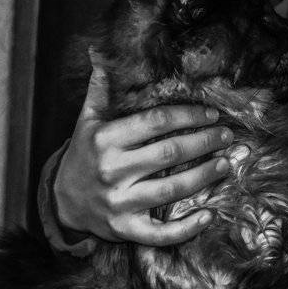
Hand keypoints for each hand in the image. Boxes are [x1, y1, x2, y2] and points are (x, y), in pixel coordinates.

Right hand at [53, 51, 232, 245]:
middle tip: (226, 136)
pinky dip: (186, 228)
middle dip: (203, 142)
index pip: (154, 122)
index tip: (210, 114)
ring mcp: (119, 202)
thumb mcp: (86, 122)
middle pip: (169, 153)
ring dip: (204, 176)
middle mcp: (112, 170)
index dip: (187, 116)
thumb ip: (99, 90)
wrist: (61, 202)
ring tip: (226, 164)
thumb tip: (100, 55)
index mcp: (106, 139)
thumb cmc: (83, 156)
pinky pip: (159, 233)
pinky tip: (209, 216)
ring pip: (171, 189)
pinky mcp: (125, 228)